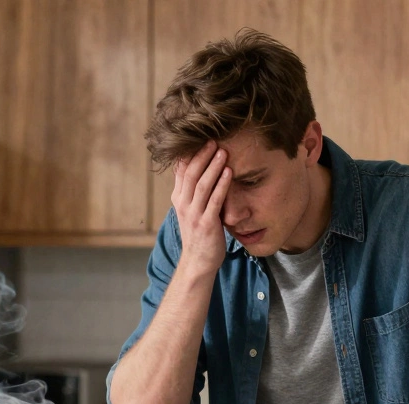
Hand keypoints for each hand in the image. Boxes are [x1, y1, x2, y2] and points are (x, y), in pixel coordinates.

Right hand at [171, 140, 231, 273]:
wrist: (198, 261)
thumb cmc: (199, 233)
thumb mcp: (192, 208)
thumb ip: (194, 190)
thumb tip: (200, 166)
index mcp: (178, 198)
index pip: (181, 170)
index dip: (191, 153)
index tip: (201, 137)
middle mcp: (183, 204)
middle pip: (191, 174)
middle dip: (202, 155)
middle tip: (213, 139)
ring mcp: (194, 214)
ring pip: (201, 185)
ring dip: (212, 166)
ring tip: (222, 151)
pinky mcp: (206, 224)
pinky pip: (214, 201)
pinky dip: (222, 185)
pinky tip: (229, 172)